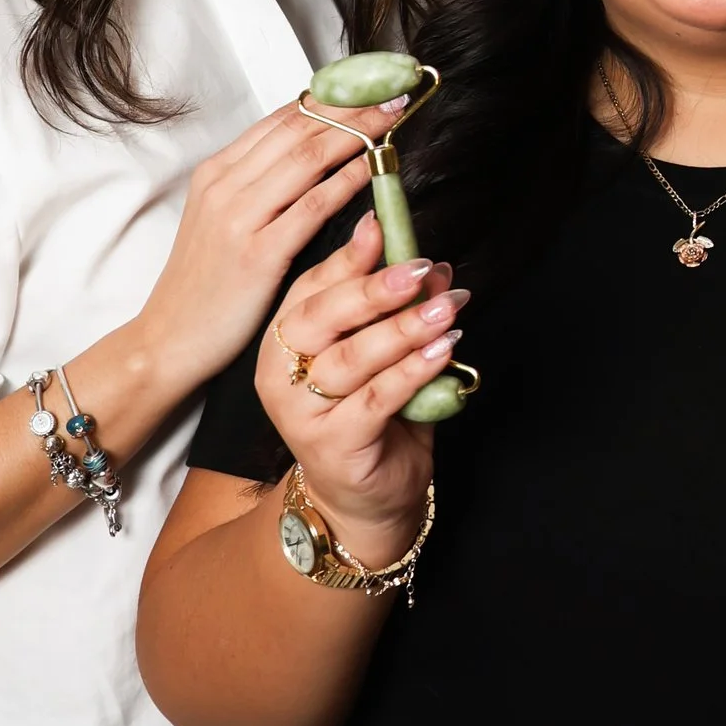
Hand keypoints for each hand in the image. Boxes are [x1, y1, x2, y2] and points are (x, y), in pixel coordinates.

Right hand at [134, 96, 405, 402]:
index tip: (367, 85)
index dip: (329, 98)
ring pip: (307, 158)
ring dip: (356, 133)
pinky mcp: (257, 253)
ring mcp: (238, 217)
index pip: (281, 119)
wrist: (168, 339)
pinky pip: (312, 205)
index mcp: (216, 172)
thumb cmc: (205, 283)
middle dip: (350, 107)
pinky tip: (374, 167)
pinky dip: (347, 180)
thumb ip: (258, 186)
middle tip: (391, 91)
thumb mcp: (221, 220)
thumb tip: (311, 154)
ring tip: (391, 117)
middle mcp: (224, 185)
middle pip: (298, 129)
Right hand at [256, 211, 465, 564]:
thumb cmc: (371, 417)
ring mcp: (300, 412)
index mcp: (284, 341)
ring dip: (403, 328)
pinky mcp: (331, 444)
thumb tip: (437, 267)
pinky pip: (376, 398)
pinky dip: (412, 370)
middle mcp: (280, 374)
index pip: (310, 288)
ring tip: (445, 308)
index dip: (348, 257)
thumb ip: (400, 312)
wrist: (364, 497)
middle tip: (419, 267)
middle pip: (321, 317)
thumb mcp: (384, 354)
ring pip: (350, 357)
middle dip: (373, 288)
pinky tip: (443, 349)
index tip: (383, 227)